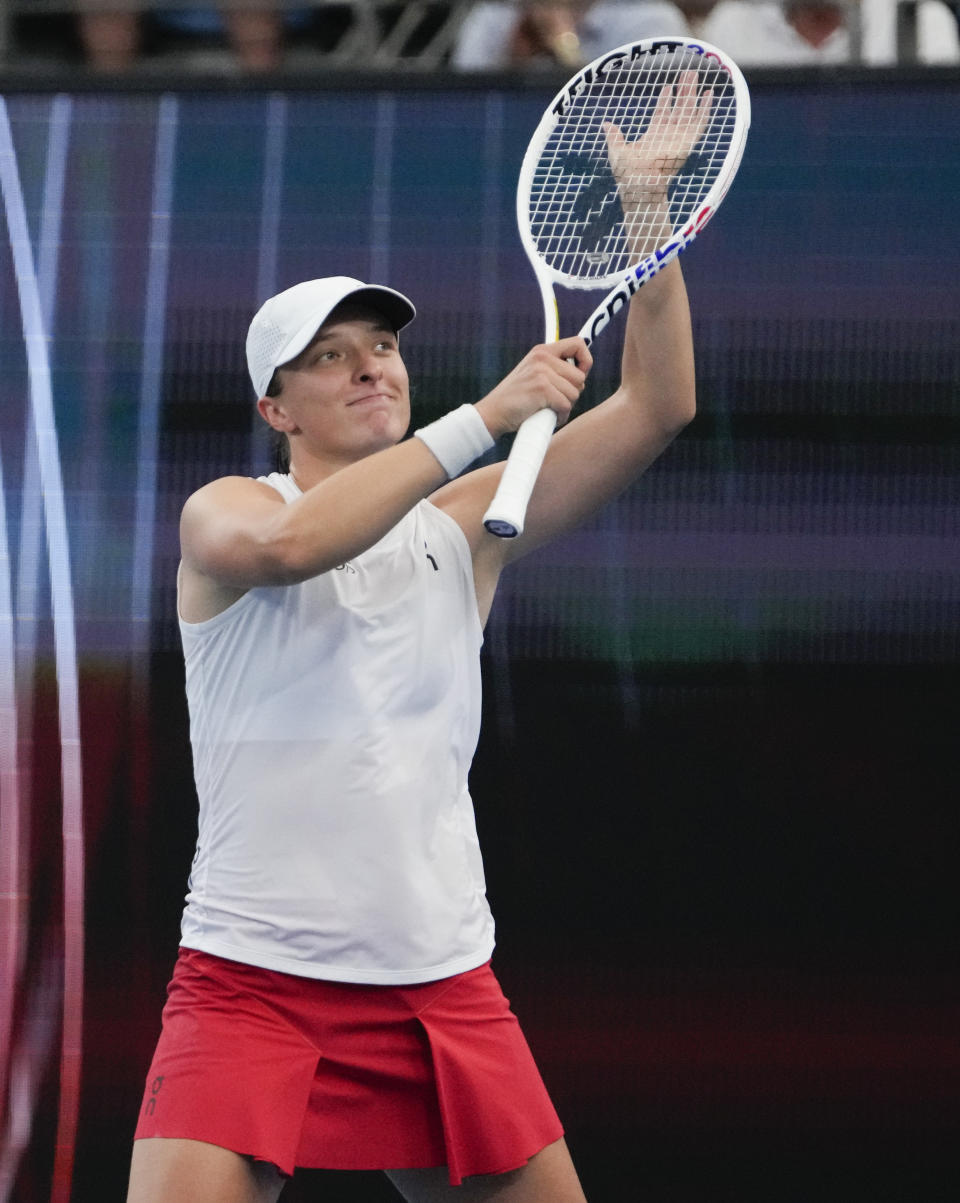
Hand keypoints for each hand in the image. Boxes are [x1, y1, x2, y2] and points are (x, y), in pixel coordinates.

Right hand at [475, 336, 592, 437]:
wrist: (493, 412)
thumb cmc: (516, 399)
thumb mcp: (533, 375)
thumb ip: (554, 370)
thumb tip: (583, 374)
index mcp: (542, 351)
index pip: (578, 343)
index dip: (586, 361)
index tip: (580, 376)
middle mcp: (542, 357)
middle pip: (580, 377)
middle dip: (572, 393)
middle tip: (555, 400)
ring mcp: (541, 372)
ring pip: (574, 393)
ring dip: (565, 407)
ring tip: (548, 409)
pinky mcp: (542, 389)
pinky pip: (565, 405)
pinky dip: (559, 416)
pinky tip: (547, 417)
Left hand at [603, 69, 713, 208]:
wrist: (641, 186)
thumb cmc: (628, 175)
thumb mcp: (617, 153)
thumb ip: (614, 137)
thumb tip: (606, 124)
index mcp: (653, 137)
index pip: (661, 114)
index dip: (665, 100)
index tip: (667, 86)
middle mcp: (668, 136)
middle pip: (678, 108)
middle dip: (683, 91)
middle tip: (687, 72)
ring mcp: (679, 139)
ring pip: (689, 111)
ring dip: (693, 93)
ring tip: (695, 74)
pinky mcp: (688, 143)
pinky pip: (700, 123)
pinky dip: (705, 109)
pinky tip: (708, 94)